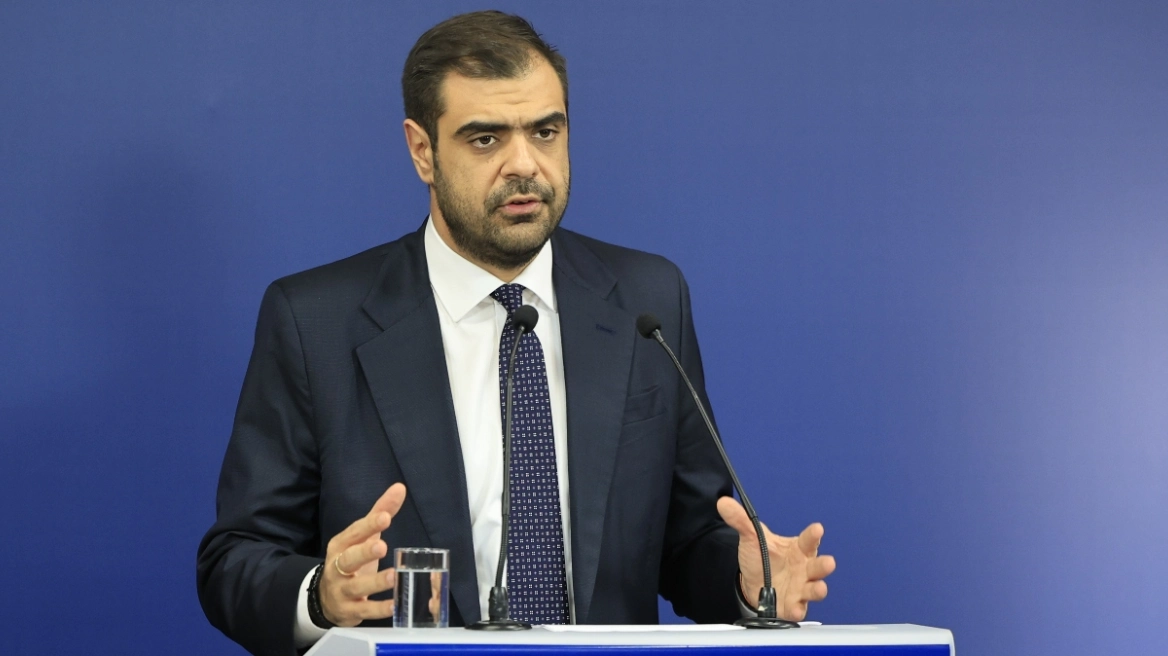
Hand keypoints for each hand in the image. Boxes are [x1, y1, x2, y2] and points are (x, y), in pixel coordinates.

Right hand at [319, 483, 406, 625]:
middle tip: (382, 546)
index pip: (354, 533)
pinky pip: (364, 611)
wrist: (325, 599)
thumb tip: (399, 488)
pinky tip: (394, 605)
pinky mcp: (349, 611)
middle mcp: (338, 567)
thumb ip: (380, 513)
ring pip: (357, 587)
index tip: (385, 517)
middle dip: (364, 552)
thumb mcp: (362, 538)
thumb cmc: (350, 562)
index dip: (369, 525)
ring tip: (394, 575)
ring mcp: (342, 591)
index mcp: (341, 546)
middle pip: (349, 559)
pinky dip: (378, 609)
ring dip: (375, 582)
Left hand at [717, 496, 835, 621]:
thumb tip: (724, 503)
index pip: (809, 540)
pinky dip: (797, 609)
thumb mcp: (752, 538)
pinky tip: (795, 609)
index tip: (818, 529)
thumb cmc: (762, 558)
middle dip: (824, 565)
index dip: (814, 534)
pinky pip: (798, 608)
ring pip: (814, 588)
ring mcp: (801, 588)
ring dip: (818, 589)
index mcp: (798, 549)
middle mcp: (804, 569)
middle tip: (829, 562)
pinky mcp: (793, 604)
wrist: (752, 582)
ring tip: (819, 588)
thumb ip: (741, 521)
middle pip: (818, 566)